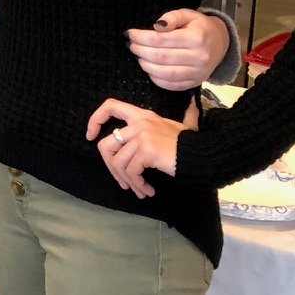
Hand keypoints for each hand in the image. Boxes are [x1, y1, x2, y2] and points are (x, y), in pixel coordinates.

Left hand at [84, 97, 199, 198]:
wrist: (203, 155)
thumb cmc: (192, 144)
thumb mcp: (184, 126)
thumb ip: (185, 116)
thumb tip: (192, 104)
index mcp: (143, 115)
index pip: (111, 106)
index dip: (96, 119)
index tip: (90, 136)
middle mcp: (140, 123)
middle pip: (105, 145)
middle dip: (111, 168)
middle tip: (123, 181)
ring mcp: (142, 136)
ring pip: (117, 163)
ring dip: (127, 181)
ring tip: (139, 190)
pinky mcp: (146, 150)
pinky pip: (131, 172)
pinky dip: (137, 185)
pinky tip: (148, 190)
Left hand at [128, 8, 228, 91]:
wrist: (219, 44)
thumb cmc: (199, 27)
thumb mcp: (188, 15)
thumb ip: (172, 17)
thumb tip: (156, 26)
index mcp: (197, 37)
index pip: (161, 39)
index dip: (142, 37)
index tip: (130, 34)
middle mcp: (199, 57)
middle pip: (161, 57)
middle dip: (141, 51)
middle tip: (131, 45)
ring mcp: (197, 73)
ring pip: (165, 73)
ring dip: (146, 65)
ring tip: (138, 56)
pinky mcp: (194, 83)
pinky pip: (171, 85)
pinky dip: (156, 79)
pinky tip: (149, 69)